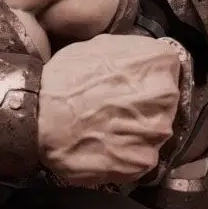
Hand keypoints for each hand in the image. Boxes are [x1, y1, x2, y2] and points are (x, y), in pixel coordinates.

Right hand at [37, 35, 183, 186]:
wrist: (38, 119)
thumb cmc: (64, 81)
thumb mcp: (99, 47)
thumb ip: (132, 56)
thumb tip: (143, 64)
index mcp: (159, 62)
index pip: (169, 71)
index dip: (148, 80)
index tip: (131, 87)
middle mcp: (166, 96)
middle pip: (165, 104)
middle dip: (144, 108)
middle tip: (115, 111)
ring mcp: (156, 132)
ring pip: (154, 133)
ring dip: (136, 134)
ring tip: (107, 132)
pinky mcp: (142, 161)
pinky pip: (141, 158)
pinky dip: (126, 156)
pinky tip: (106, 148)